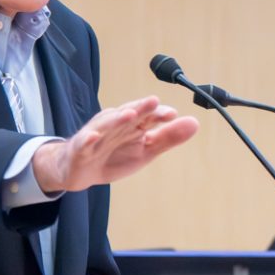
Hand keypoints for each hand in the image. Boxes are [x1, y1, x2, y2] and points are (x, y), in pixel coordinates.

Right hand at [32, 96, 198, 194]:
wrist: (80, 172)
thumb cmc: (114, 156)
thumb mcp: (145, 150)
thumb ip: (168, 137)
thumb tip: (194, 123)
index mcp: (133, 125)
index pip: (148, 116)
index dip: (159, 114)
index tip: (172, 114)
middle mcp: (116, 124)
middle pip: (129, 115)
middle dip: (140, 108)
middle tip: (153, 102)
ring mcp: (97, 134)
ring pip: (108, 125)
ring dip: (118, 119)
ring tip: (129, 114)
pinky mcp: (81, 147)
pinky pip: (84, 142)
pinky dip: (89, 139)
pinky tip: (95, 137)